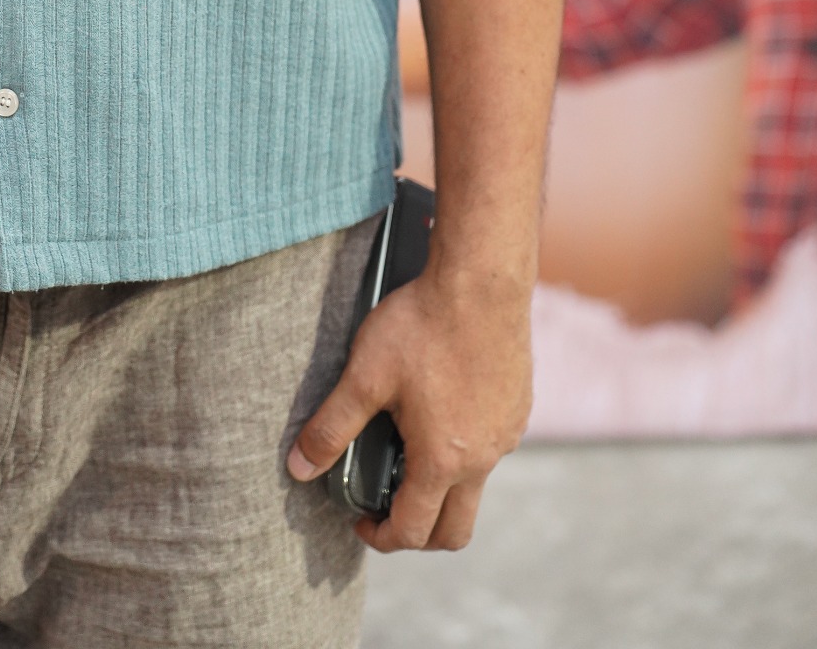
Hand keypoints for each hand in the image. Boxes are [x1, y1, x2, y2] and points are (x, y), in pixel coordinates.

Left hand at [286, 263, 531, 551]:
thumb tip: (298, 467)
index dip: (381, 537)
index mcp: (443, 461)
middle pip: (455, 530)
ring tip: (408, 451)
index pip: (414, 531)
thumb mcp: (364, 375)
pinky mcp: (518, 407)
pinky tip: (440, 412)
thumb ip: (332, 426)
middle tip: (388, 509)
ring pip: (476, 487)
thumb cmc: (422, 325)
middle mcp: (483, 458)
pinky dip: (465, 452)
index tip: (361, 522)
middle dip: (420, 533)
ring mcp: (506, 434)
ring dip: (443, 488)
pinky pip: (492, 448)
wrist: (482, 281)